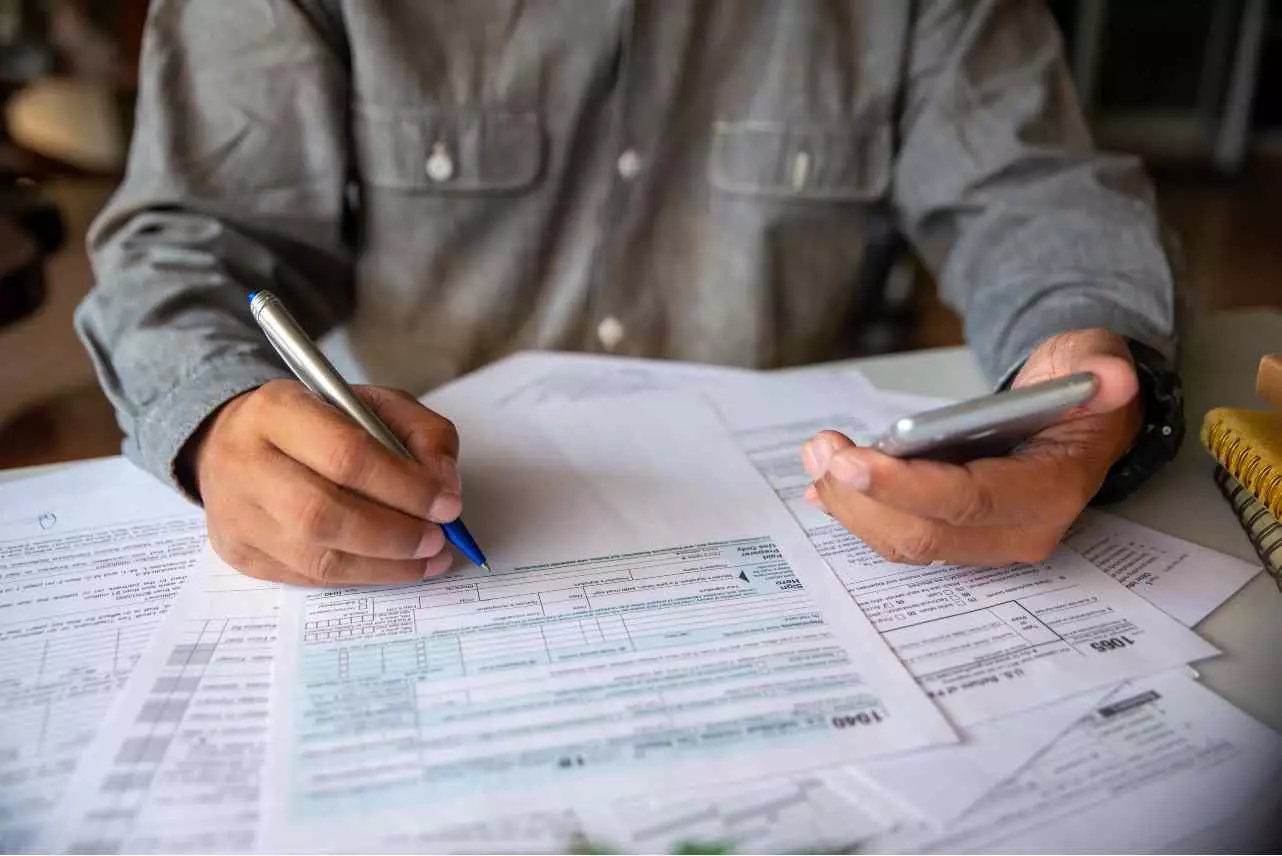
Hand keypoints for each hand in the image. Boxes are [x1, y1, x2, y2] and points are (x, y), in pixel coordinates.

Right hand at [191, 380, 461, 585]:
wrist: (235, 442)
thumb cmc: (317, 422)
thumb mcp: (374, 405)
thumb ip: (421, 433)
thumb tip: (445, 484)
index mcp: (278, 410)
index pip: (346, 455)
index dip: (405, 486)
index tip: (448, 503)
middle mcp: (245, 463)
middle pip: (322, 514)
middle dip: (394, 534)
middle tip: (437, 539)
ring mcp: (236, 514)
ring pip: (315, 557)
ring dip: (384, 566)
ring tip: (428, 558)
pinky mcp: (240, 554)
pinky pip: (307, 578)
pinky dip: (361, 577)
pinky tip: (395, 568)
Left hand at [800, 329, 1141, 565]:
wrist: (1081, 416)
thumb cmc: (1080, 389)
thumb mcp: (1097, 360)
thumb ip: (1101, 367)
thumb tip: (1113, 377)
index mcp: (1052, 491)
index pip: (970, 502)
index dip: (906, 487)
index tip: (852, 460)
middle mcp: (1018, 531)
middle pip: (924, 535)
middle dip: (862, 497)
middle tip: (821, 449)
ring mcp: (985, 540)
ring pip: (903, 542)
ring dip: (851, 504)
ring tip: (818, 452)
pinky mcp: (957, 535)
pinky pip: (899, 535)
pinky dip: (857, 511)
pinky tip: (822, 485)